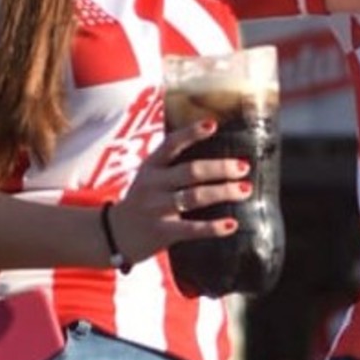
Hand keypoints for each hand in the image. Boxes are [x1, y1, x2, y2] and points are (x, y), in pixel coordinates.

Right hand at [105, 119, 250, 267]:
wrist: (114, 234)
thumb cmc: (144, 201)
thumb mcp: (151, 177)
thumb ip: (175, 166)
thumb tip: (221, 159)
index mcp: (151, 166)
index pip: (171, 144)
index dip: (191, 133)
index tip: (213, 125)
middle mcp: (153, 184)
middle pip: (191, 171)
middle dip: (220, 168)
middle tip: (243, 166)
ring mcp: (156, 208)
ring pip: (194, 197)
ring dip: (222, 192)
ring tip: (245, 189)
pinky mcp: (162, 231)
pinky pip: (191, 229)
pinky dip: (213, 227)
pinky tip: (231, 224)